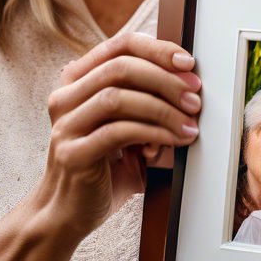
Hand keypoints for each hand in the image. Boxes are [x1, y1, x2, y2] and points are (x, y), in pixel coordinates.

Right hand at [32, 32, 201, 245]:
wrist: (68, 214)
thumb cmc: (103, 167)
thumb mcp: (126, 125)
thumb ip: (146, 101)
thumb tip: (189, 84)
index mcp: (78, 80)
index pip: (120, 45)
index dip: (157, 49)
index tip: (187, 63)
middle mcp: (66, 97)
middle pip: (121, 67)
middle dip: (165, 79)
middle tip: (194, 98)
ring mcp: (65, 125)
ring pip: (118, 97)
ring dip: (162, 108)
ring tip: (189, 123)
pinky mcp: (72, 153)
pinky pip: (118, 132)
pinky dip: (153, 132)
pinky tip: (173, 141)